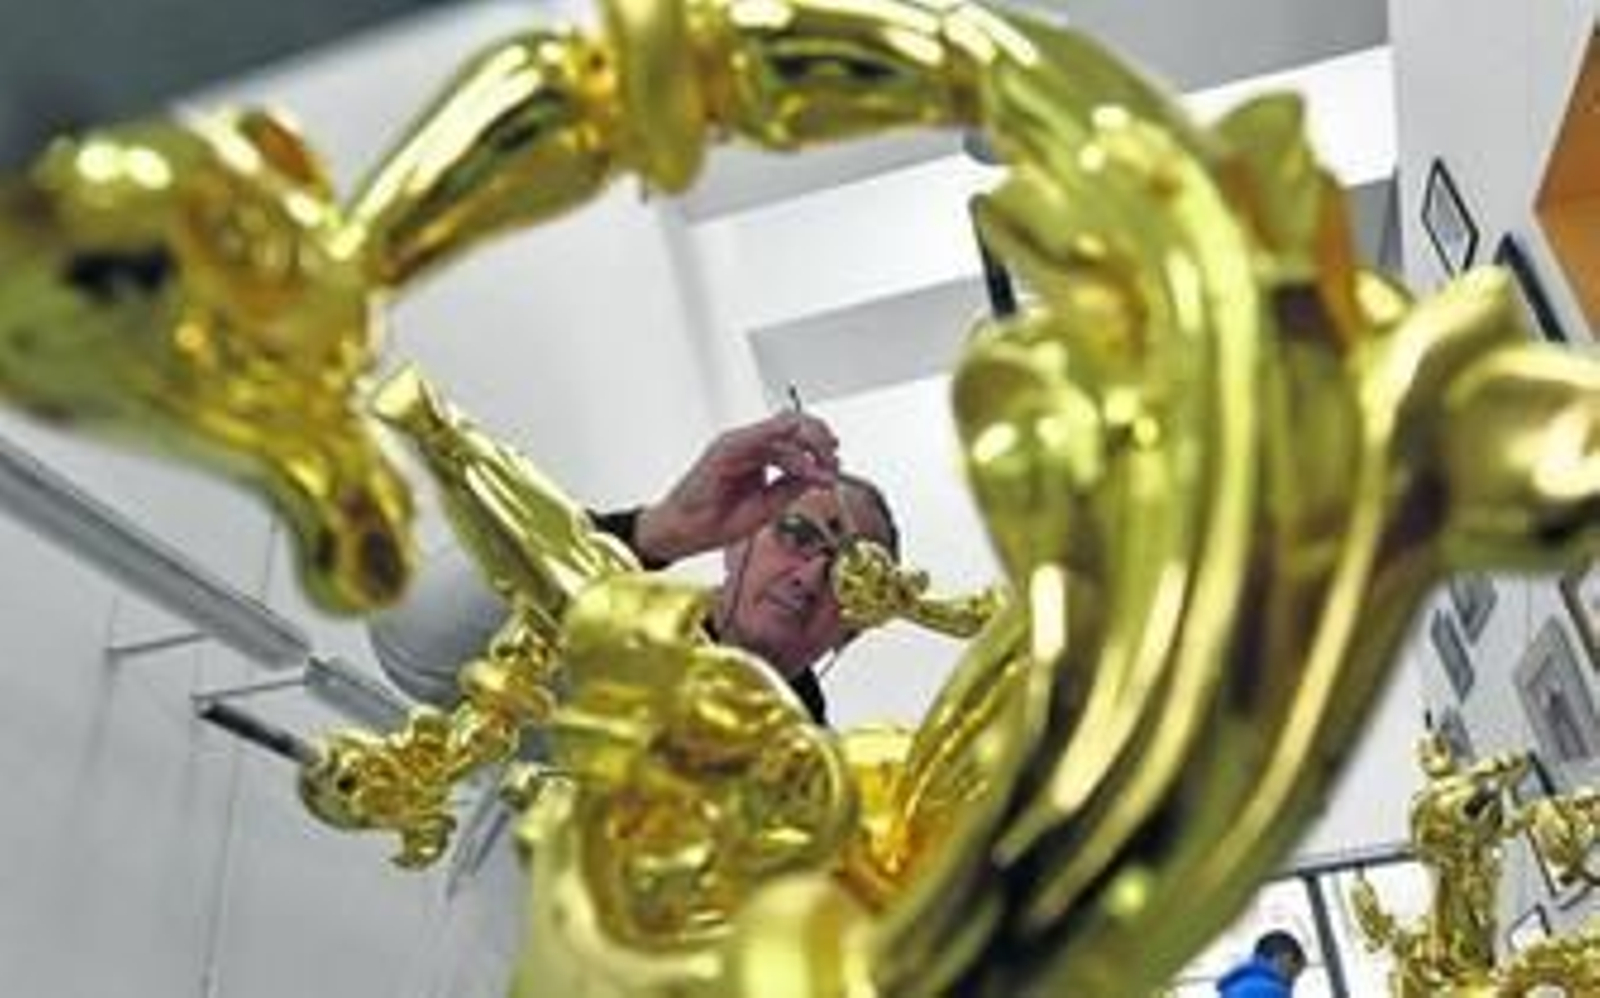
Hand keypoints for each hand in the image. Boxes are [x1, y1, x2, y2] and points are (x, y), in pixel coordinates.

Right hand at [635, 413, 840, 561]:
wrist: (683, 531)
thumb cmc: (716, 519)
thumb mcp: (768, 506)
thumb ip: (792, 487)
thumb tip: (822, 475)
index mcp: (759, 454)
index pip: (796, 435)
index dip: (821, 445)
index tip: (836, 463)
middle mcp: (749, 444)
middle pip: (795, 424)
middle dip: (821, 440)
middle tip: (834, 462)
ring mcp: (737, 443)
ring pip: (784, 427)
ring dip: (810, 446)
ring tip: (822, 470)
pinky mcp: (726, 449)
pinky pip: (761, 436)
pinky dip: (785, 443)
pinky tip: (801, 456)